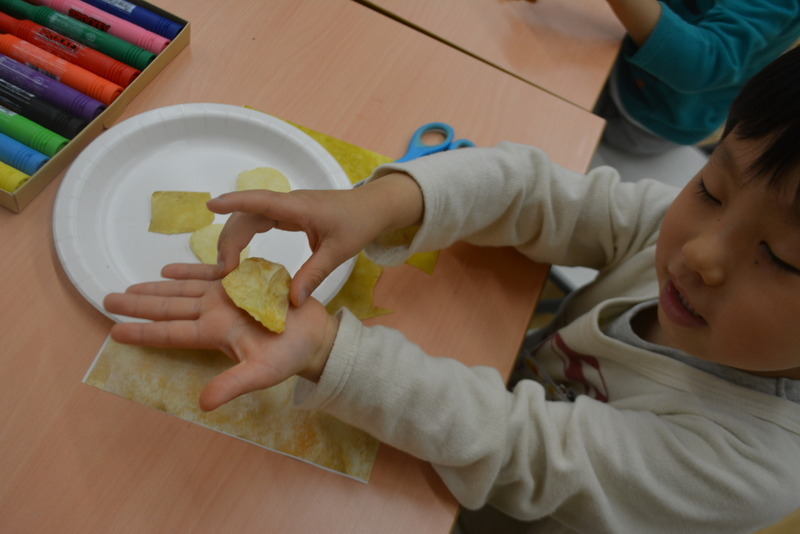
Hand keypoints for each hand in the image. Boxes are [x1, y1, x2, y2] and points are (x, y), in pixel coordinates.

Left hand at [103, 263, 337, 410]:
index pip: (170, 332)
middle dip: (138, 304)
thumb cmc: (291, 355)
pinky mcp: (243, 281)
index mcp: (214, 332)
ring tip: (130, 286)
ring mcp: (226, 297)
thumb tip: (202, 405)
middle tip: (106, 299)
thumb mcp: (261, 373)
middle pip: (168, 307)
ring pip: (182, 290)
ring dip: (156, 287)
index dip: (142, 331)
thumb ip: (232, 385)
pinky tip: (169, 269)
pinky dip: (188, 271)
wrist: (316, 336)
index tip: (113, 331)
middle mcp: (214, 314)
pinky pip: (209, 273)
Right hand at [208, 172, 423, 306]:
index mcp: (298, 208)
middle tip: (223, 271)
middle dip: (230, 238)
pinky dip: (245, 234)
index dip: (235, 201)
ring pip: (250, 215)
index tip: (211, 206)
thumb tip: (293, 301)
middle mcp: (288, 203)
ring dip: (234, 237)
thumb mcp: (338, 253)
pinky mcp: (288, 212)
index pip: (260, 201)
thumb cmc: (358, 224)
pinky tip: (239, 252)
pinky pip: (259, 218)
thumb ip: (314, 275)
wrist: (373, 207)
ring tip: (226, 267)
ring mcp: (287, 206)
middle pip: (247, 213)